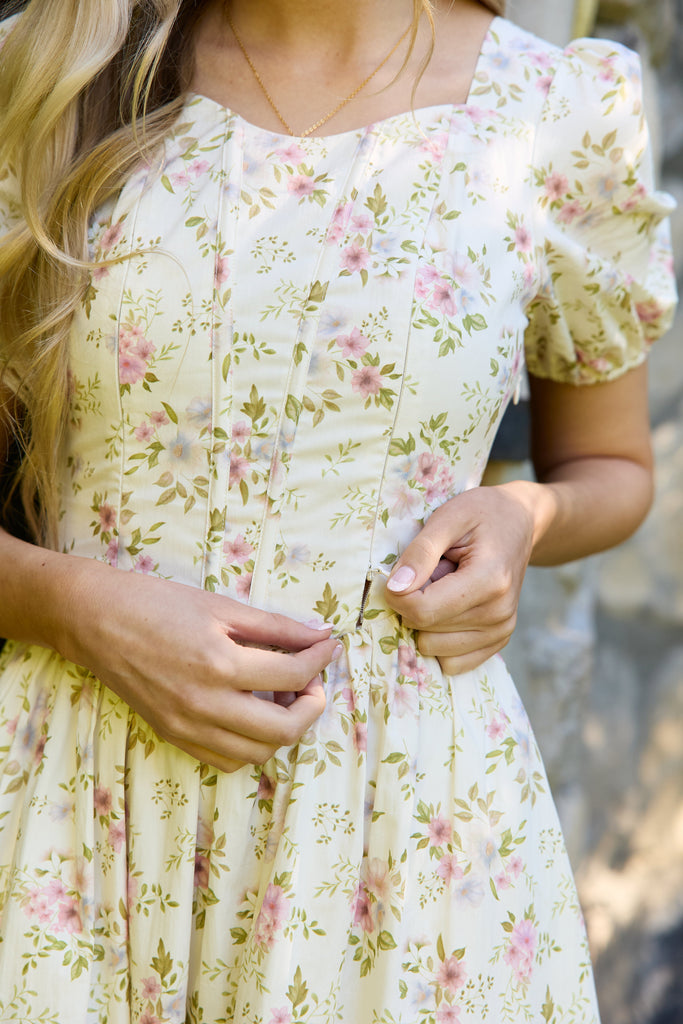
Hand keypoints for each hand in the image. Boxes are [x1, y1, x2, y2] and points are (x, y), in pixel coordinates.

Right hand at [58, 562, 341, 771]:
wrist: (95, 621)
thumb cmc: (157, 604)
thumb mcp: (221, 606)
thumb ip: (275, 626)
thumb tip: (320, 635)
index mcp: (220, 663)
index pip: (293, 674)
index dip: (321, 659)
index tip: (328, 645)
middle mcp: (205, 705)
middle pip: (284, 729)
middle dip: (312, 704)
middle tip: (311, 678)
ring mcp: (188, 727)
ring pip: (259, 753)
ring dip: (284, 728)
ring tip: (281, 694)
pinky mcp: (174, 736)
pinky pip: (227, 760)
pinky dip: (251, 745)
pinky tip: (252, 713)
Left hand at [384, 485, 535, 673]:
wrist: (520, 522)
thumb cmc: (482, 514)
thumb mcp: (448, 517)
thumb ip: (420, 552)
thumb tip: (394, 588)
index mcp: (490, 581)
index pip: (423, 611)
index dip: (398, 595)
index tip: (400, 574)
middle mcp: (499, 614)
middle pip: (426, 632)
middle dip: (415, 605)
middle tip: (433, 574)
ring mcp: (501, 631)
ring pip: (434, 650)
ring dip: (428, 621)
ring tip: (445, 588)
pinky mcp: (498, 641)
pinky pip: (452, 663)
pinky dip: (440, 639)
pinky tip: (449, 609)